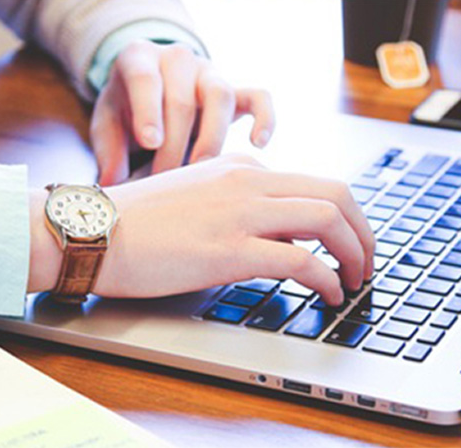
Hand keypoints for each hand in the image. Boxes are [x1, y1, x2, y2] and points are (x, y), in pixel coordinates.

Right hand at [28, 155, 374, 305]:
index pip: (314, 182)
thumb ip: (240, 206)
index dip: (344, 216)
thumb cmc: (137, 222)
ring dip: (356, 253)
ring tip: (356, 280)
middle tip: (367, 259)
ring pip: (328, 219)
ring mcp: (241, 212)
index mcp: (242, 167)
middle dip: (364, 230)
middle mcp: (249, 180)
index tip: (348, 242)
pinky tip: (328, 294)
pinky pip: (301, 260)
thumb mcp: (198, 196)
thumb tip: (281, 236)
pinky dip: (327, 279)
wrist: (93, 230)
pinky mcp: (229, 249)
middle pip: (336, 193)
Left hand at [90, 40, 274, 184]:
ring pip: (220, 96)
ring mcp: (210, 73)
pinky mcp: (236, 90)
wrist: (150, 88)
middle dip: (173, 145)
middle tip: (163, 181)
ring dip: (210, 139)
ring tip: (200, 173)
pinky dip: (264, 118)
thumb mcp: (107, 123)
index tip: (150, 143)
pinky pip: (259, 97)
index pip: (146, 79)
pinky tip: (258, 144)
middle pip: (182, 98)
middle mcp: (178, 59)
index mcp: (139, 58)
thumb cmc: (126, 109)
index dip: (148, 111)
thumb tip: (114, 185)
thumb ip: (108, 151)